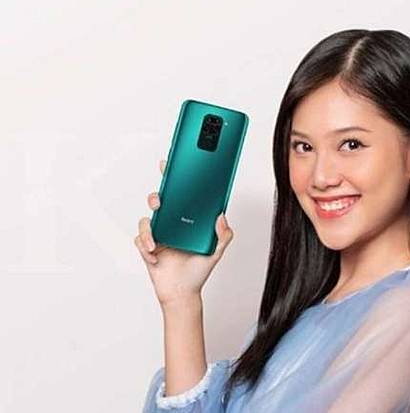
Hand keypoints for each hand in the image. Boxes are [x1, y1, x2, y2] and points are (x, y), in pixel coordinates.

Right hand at [134, 159, 234, 307]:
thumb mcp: (216, 252)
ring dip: (148, 229)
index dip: (175, 178)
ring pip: (146, 220)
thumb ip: (223, 235)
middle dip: (157, 196)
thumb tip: (221, 216)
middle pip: (159, 202)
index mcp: (187, 220)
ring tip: (156, 241)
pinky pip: (140, 240)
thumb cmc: (198, 270)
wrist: (183, 293)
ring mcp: (158, 235)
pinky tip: (155, 254)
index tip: (172, 164)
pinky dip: (145, 246)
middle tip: (160, 201)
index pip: (181, 195)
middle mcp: (171, 224)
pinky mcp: (147, 248)